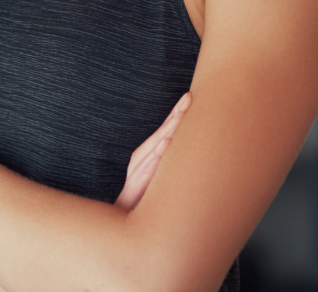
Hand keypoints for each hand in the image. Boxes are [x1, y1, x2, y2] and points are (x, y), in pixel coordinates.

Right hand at [115, 92, 191, 210]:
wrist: (126, 220)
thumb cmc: (146, 196)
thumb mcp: (159, 175)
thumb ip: (169, 161)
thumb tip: (188, 150)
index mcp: (149, 152)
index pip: (166, 128)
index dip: (177, 112)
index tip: (190, 96)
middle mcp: (143, 156)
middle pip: (162, 131)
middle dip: (176, 114)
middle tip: (188, 98)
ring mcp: (140, 168)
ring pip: (157, 145)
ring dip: (168, 130)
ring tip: (180, 115)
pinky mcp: (138, 182)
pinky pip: (149, 166)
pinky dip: (158, 154)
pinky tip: (166, 144)